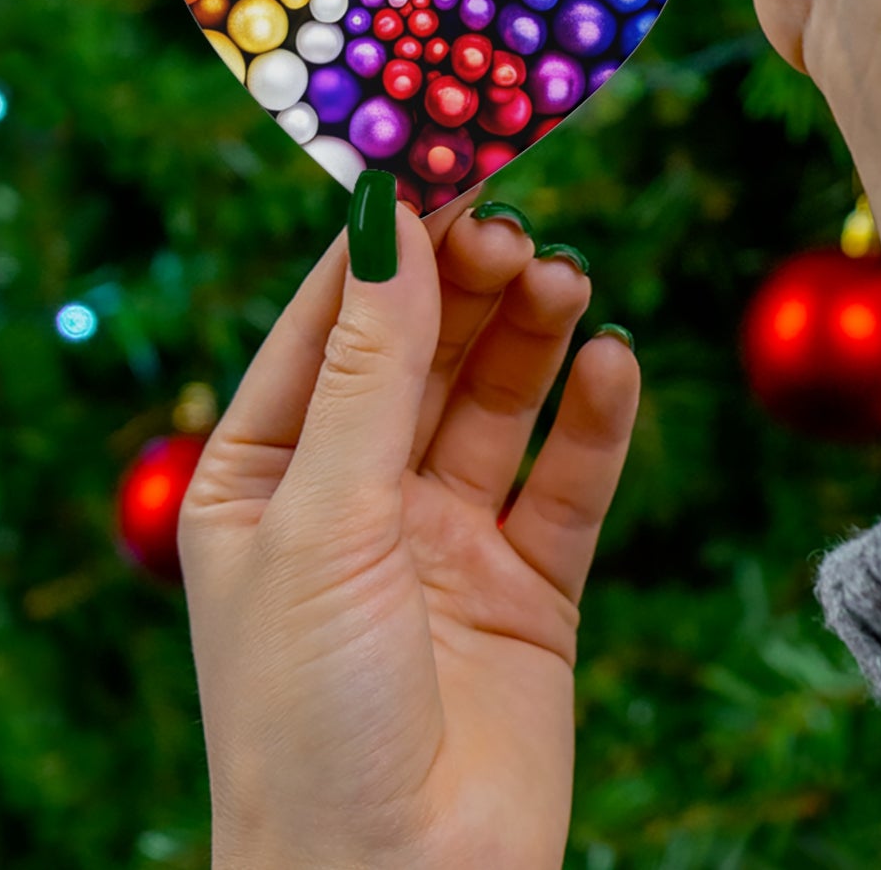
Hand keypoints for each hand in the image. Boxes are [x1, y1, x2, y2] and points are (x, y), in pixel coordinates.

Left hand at [179, 182, 638, 869]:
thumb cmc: (309, 717)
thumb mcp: (325, 519)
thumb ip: (370, 369)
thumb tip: (390, 220)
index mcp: (266, 477)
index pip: (330, 325)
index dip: (386, 244)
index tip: (444, 162)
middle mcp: (357, 497)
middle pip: (424, 352)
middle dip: (468, 287)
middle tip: (517, 228)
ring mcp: (446, 538)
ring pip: (499, 403)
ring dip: (533, 337)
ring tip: (566, 282)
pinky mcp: (530, 584)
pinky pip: (568, 480)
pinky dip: (595, 420)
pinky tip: (614, 365)